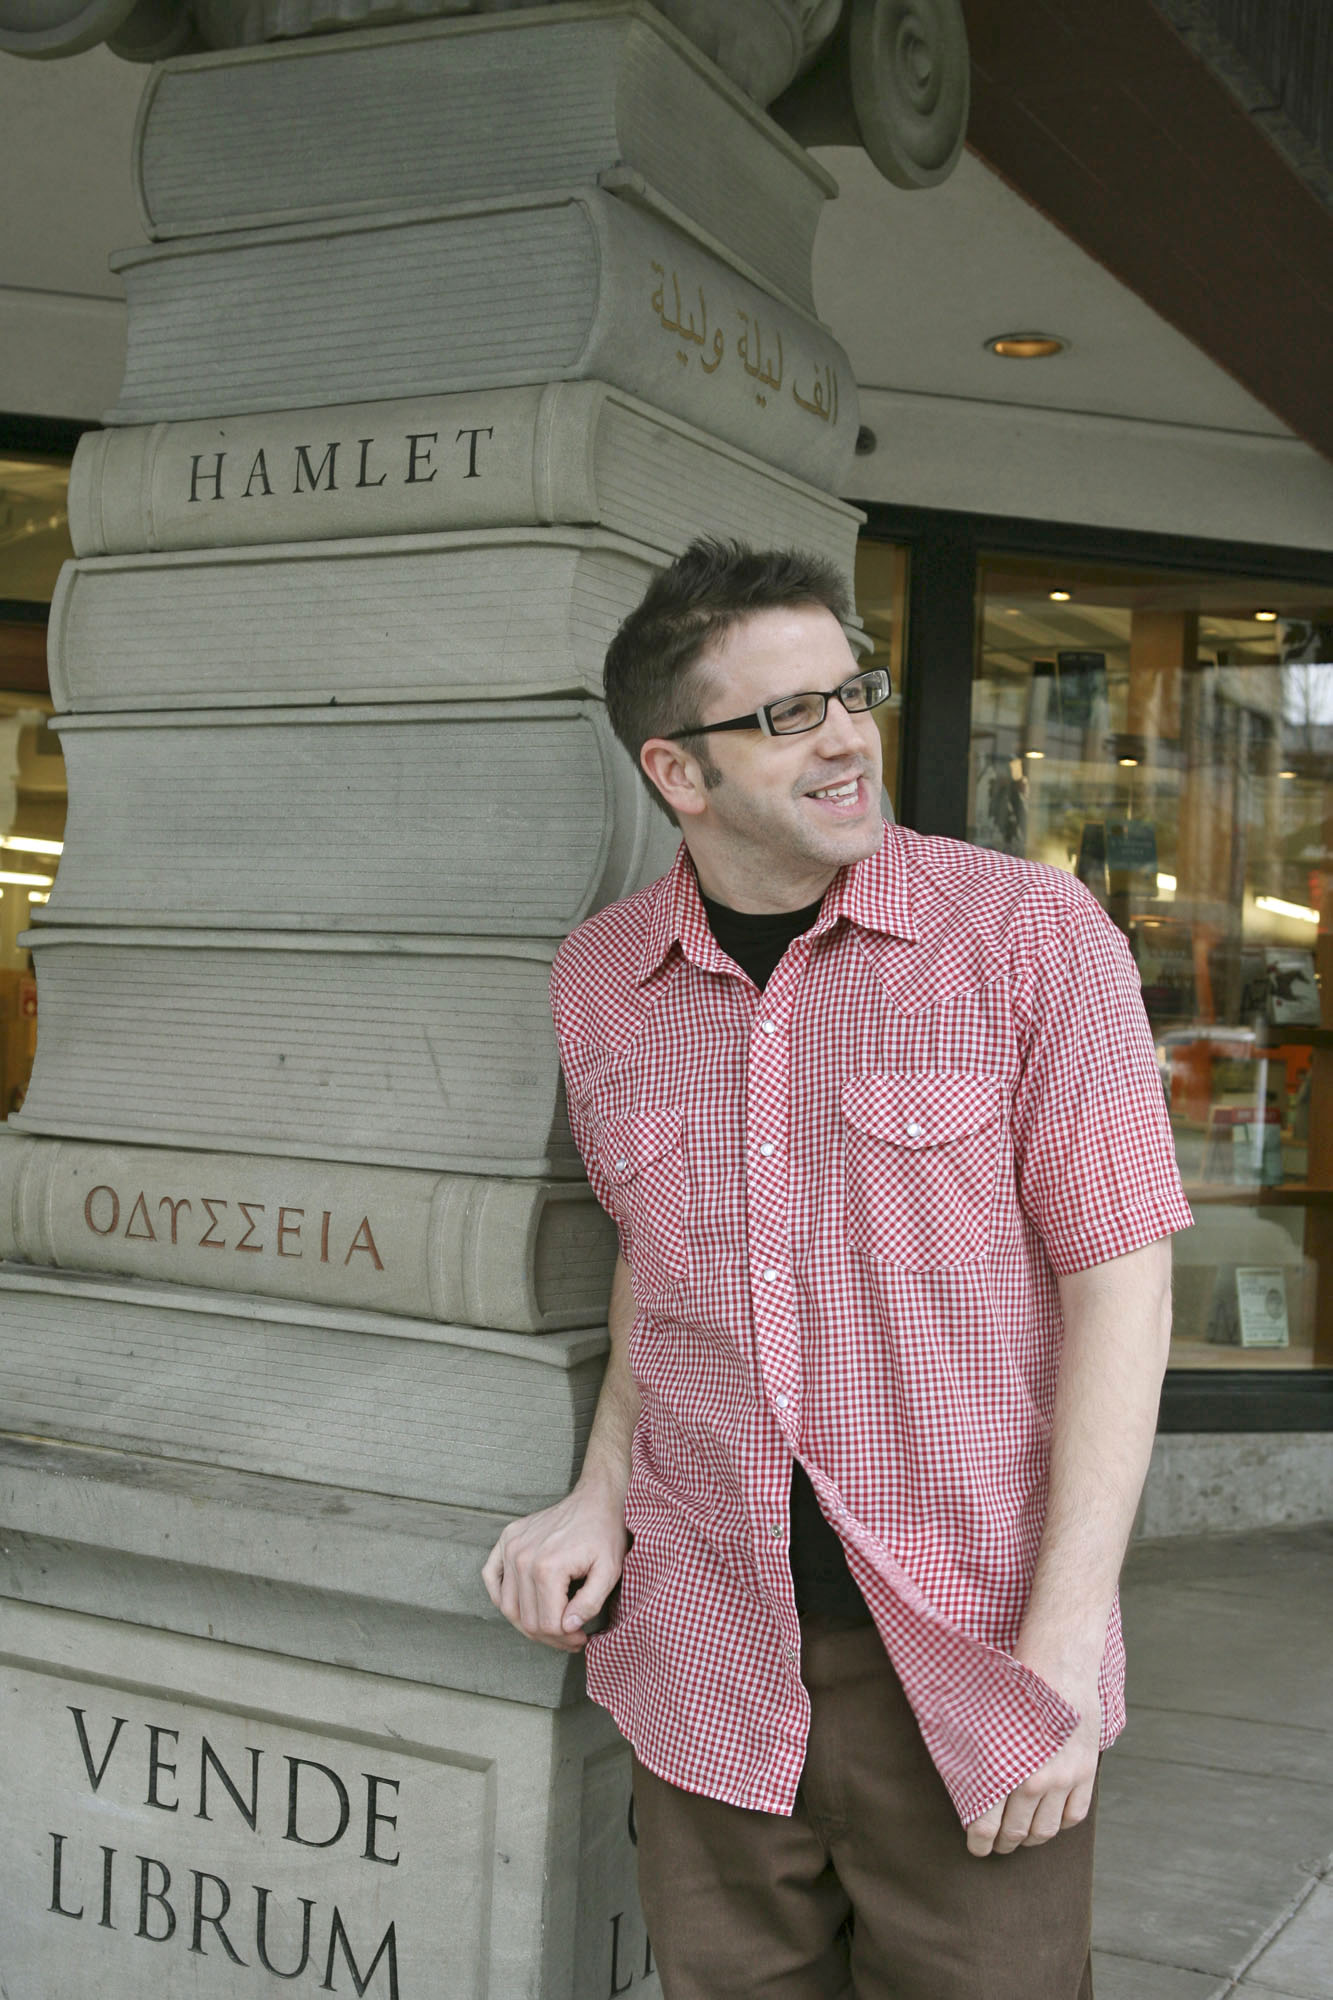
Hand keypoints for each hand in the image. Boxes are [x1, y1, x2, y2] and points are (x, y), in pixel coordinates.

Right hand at [482, 1480, 628, 1653]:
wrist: (595, 1499)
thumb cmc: (604, 1535)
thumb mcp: (609, 1572)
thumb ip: (589, 1604)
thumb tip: (567, 1628)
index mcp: (547, 1568)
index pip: (548, 1624)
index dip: (566, 1639)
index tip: (582, 1638)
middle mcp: (522, 1558)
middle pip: (526, 1620)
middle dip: (550, 1637)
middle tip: (570, 1637)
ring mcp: (510, 1547)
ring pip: (508, 1606)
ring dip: (528, 1624)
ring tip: (552, 1625)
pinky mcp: (506, 1539)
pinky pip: (491, 1578)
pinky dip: (501, 1597)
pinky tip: (522, 1604)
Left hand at [964, 1677, 1099, 1856]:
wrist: (1056, 1664)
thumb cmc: (1013, 1687)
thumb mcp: (983, 1721)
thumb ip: (976, 1758)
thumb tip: (964, 1785)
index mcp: (1003, 1771)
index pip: (986, 1825)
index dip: (979, 1843)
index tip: (976, 1849)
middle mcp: (1035, 1782)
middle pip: (1016, 1832)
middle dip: (1003, 1843)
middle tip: (997, 1846)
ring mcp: (1064, 1779)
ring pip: (1046, 1830)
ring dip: (1031, 1838)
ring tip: (1022, 1836)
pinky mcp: (1085, 1772)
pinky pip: (1074, 1815)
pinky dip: (1060, 1823)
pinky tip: (1050, 1819)